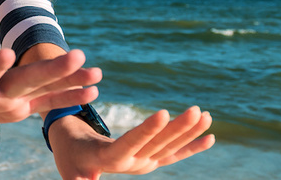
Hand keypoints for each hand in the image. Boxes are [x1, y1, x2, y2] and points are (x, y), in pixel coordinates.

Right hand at [0, 49, 101, 122]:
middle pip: (25, 84)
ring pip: (45, 90)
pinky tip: (97, 85)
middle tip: (77, 56)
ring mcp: (14, 103)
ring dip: (71, 81)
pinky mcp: (27, 102)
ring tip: (97, 73)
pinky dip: (73, 91)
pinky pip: (52, 98)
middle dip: (51, 70)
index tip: (8, 52)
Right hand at [52, 106, 214, 179]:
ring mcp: (146, 162)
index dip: (148, 129)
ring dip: (190, 131)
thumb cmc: (70, 157)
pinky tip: (210, 137)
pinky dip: (193, 146)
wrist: (77, 159)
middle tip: (197, 110)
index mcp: (114, 160)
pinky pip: (175, 154)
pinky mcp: (151, 160)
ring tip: (207, 115)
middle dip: (179, 127)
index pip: (133, 142)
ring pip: (170, 146)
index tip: (163, 112)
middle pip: (159, 143)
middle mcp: (134, 163)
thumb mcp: (70, 169)